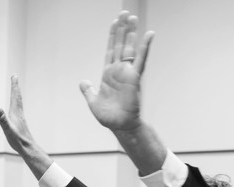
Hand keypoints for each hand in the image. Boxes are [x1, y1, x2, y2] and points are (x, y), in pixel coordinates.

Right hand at [0, 75, 49, 171]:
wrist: (28, 149)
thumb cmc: (18, 140)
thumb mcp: (8, 130)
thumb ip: (2, 120)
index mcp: (16, 112)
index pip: (14, 96)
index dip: (14, 86)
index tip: (14, 76)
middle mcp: (19, 113)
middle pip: (17, 97)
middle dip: (15, 87)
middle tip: (15, 77)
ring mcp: (20, 119)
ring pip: (18, 103)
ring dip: (16, 95)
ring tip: (15, 90)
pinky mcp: (20, 124)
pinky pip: (18, 110)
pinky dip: (16, 105)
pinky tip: (15, 109)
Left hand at [78, 11, 154, 131]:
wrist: (119, 126)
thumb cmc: (108, 116)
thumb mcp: (93, 101)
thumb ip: (88, 91)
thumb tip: (83, 82)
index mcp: (108, 74)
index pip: (110, 50)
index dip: (113, 36)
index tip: (115, 22)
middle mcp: (118, 70)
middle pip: (120, 45)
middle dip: (122, 29)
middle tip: (125, 14)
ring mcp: (127, 73)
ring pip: (130, 48)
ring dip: (131, 33)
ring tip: (132, 18)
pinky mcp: (135, 78)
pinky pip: (141, 60)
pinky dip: (145, 47)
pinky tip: (149, 34)